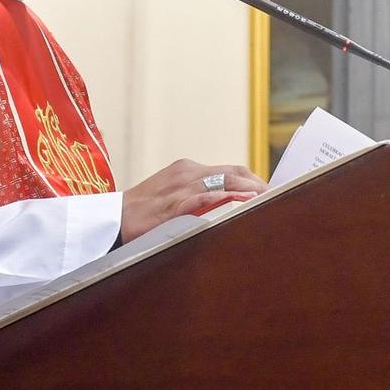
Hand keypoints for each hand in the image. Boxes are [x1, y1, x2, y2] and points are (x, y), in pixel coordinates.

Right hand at [120, 159, 263, 241]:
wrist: (110, 221)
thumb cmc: (143, 212)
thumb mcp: (173, 197)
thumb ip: (198, 197)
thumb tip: (229, 206)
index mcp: (187, 169)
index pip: (230, 170)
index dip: (253, 180)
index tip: (271, 192)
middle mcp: (186, 173)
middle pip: (233, 173)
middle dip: (258, 184)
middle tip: (279, 197)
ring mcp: (179, 187)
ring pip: (223, 183)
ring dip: (249, 190)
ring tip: (269, 198)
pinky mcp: (172, 204)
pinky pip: (204, 198)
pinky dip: (226, 199)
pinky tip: (243, 203)